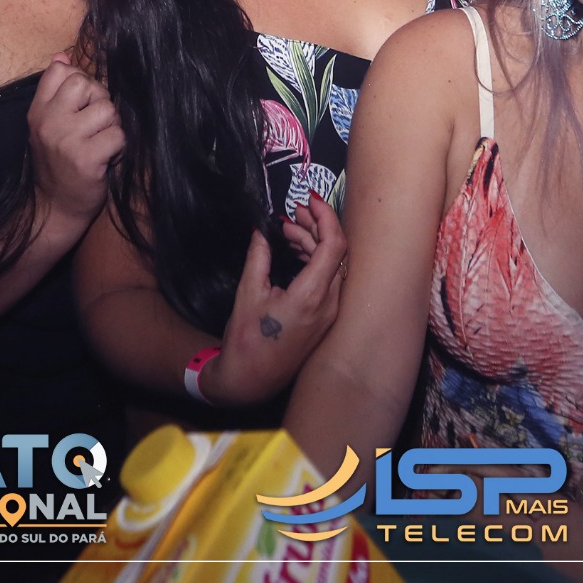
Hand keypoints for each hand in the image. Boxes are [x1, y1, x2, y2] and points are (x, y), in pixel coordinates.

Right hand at [28, 53, 124, 235]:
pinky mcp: (86, 159)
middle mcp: (48, 122)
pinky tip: (106, 159)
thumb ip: (55, 91)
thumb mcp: (48, 125)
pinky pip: (117, 135)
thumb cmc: (58, 163)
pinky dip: (118, 148)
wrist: (54, 208)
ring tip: (100, 143)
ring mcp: (66, 140)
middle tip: (94, 126)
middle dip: (99, 101)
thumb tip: (61, 56)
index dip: (81, 83)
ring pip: (107, 109)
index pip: (61, 70)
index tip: (81, 106)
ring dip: (111, 127)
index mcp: (37, 111)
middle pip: (86, 83)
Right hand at [204, 193, 346, 405]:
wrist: (250, 382)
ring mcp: (330, 314)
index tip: (308, 200)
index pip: (334, 244)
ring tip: (287, 231)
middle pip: (336, 253)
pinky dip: (315, 261)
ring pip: (333, 266)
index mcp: (312, 296)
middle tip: (293, 212)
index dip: (325, 216)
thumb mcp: (248, 293)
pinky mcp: (325, 320)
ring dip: (314, 243)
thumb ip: (258, 256)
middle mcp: (329, 304)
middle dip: (316, 226)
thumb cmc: (246, 341)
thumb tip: (260, 231)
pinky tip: (295, 251)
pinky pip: (329, 281)